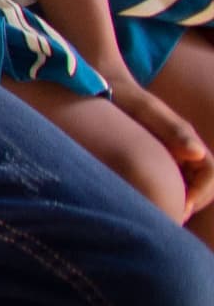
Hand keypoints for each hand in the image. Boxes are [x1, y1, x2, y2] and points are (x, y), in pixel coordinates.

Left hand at [108, 81, 213, 218]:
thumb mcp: (147, 110)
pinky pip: (170, 186)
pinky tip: (145, 204)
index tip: (182, 207)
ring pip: (188, 189)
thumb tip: (196, 153)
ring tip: (158, 214)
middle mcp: (184, 151)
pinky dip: (165, 198)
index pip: (210, 173)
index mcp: (186, 140)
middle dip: (192, 203)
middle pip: (204, 187)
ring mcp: (172, 158)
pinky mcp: (156, 164)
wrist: (102, 88)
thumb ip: (172, 130)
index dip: (201, 193)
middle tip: (169, 216)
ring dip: (179, 203)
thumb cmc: (125, 97)